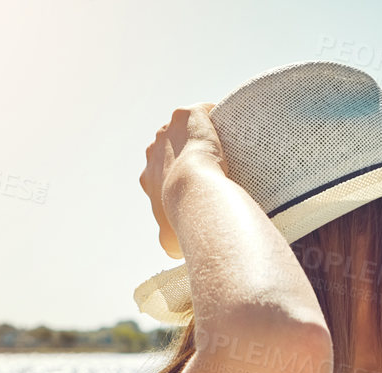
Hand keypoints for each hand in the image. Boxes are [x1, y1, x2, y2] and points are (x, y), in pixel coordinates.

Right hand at [140, 102, 222, 259]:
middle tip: (212, 166)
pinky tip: (233, 127)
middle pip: (170, 146)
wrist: (195, 192)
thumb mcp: (169, 240)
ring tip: (225, 146)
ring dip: (199, 133)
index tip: (195, 185)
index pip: (159, 170)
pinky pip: (203, 111)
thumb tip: (173, 251)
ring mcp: (168, 129)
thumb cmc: (183, 219)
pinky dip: (215, 116)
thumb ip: (168, 240)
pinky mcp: (187, 114)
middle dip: (185, 153)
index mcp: (148, 176)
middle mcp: (153, 149)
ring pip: (185, 127)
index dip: (177, 176)